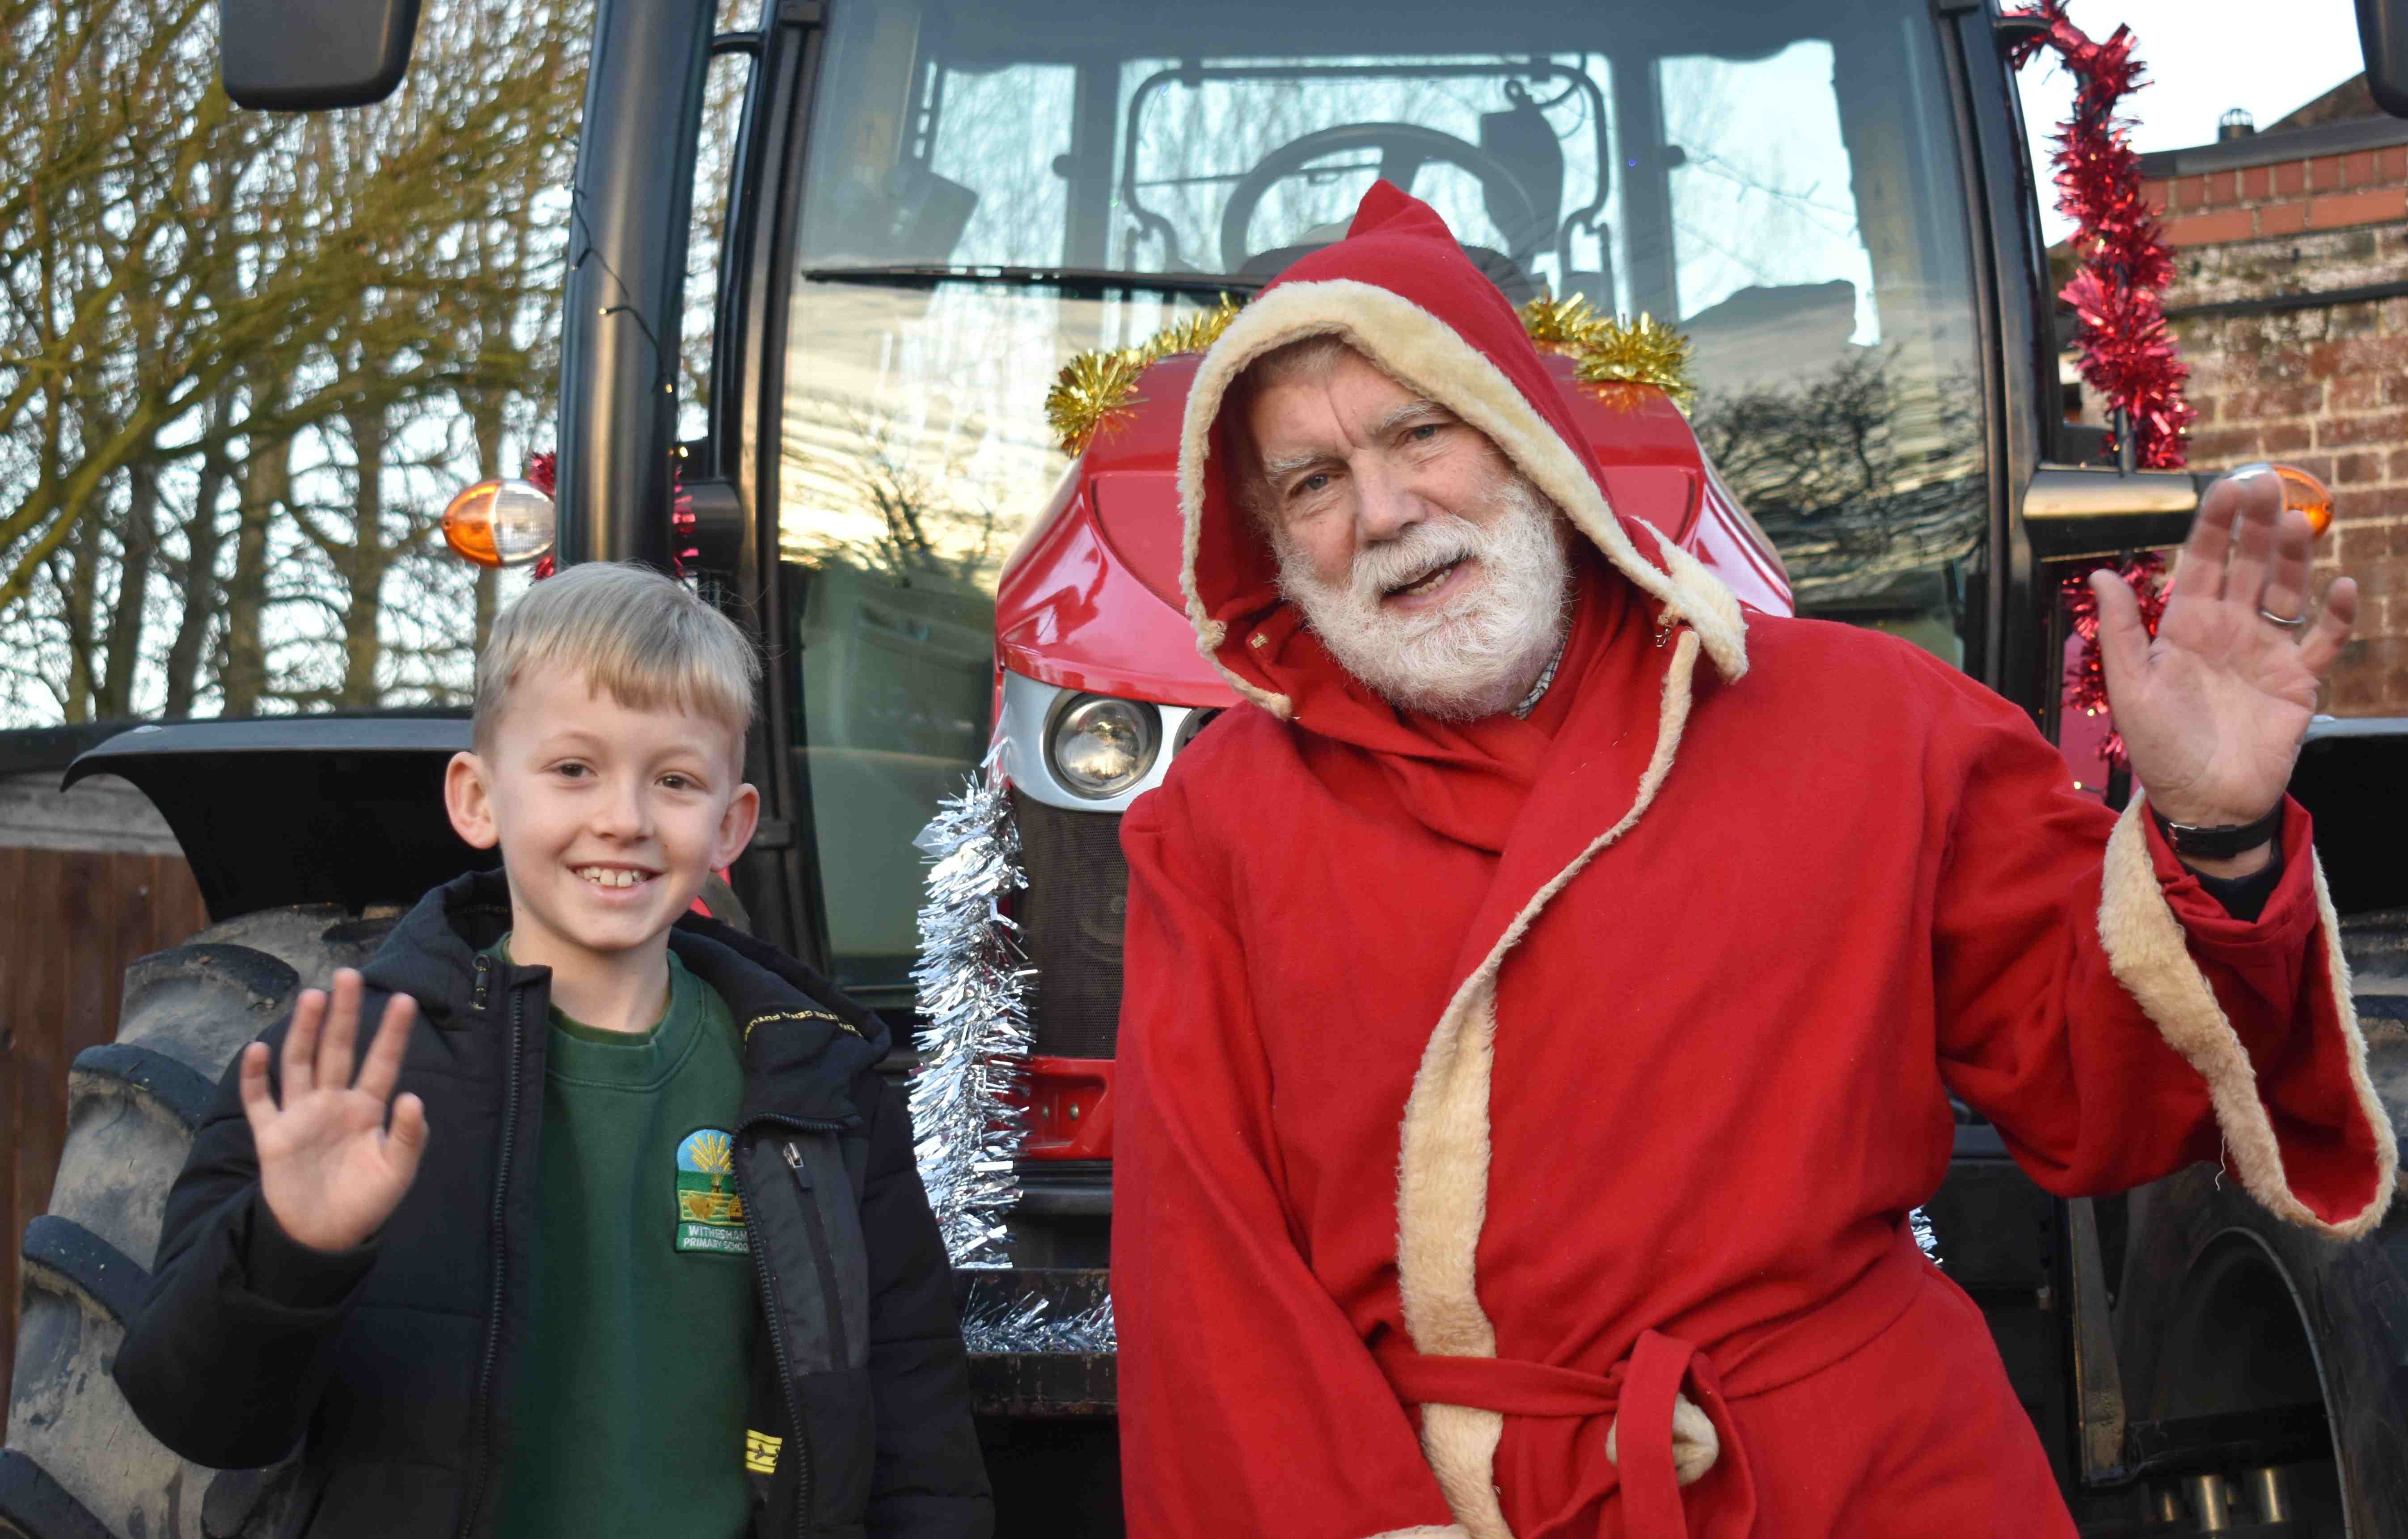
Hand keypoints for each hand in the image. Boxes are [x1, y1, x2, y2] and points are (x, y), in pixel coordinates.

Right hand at [240, 969, 428, 1253]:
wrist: (323, 1236)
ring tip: (312, 997)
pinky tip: (257, 1050)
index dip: (392, 1033)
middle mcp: (333, 1102)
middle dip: (343, 1014)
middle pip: (338, 1050)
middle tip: (348, 976)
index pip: (382, 1062)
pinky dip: (255, 1077)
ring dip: (304, 1031)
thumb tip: (413, 1098)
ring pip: (300, 1063)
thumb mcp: (397, 1171)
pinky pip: (260, 1101)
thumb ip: (409, 1136)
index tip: (405, 999)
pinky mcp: (272, 1135)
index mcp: (367, 1108)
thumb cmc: (365, 1201)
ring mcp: (301, 1115)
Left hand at [2092, 468, 2355, 839]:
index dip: (2215, 525)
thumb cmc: (2160, 747)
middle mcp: (2230, 629)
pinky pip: (2324, 642)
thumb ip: (2121, 631)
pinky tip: (2341, 588)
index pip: (2202, 562)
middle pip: (2248, 565)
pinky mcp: (2299, 681)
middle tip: (2268, 484)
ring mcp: (2267, 652)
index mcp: (2186, 626)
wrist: (2204, 801)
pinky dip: (2336, 617)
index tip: (2228, 487)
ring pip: (2286, 592)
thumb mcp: (2130, 687)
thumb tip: (2100, 575)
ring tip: (2297, 522)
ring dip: (2293, 558)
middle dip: (2257, 525)